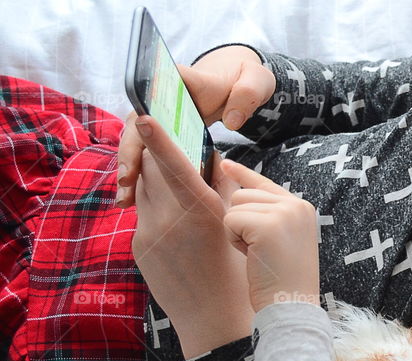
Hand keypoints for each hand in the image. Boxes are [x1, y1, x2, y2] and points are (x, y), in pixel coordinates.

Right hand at [117, 45, 275, 205]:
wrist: (236, 83)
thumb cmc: (246, 81)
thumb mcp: (255, 82)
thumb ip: (246, 95)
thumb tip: (232, 121)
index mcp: (183, 79)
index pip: (154, 91)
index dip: (144, 113)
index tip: (142, 131)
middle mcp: (163, 96)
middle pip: (137, 123)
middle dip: (129, 151)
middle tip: (127, 179)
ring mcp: (160, 115)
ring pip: (136, 142)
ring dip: (128, 169)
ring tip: (126, 200)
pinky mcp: (163, 131)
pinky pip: (145, 153)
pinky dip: (138, 174)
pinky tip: (132, 200)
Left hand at [132, 115, 254, 358]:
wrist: (217, 323)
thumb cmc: (240, 275)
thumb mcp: (238, 229)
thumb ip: (223, 191)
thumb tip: (214, 160)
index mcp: (199, 213)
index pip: (174, 165)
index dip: (158, 138)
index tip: (144, 115)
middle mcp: (169, 221)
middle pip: (153, 172)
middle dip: (159, 155)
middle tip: (169, 139)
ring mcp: (149, 235)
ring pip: (145, 192)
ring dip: (158, 181)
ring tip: (177, 184)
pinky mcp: (139, 249)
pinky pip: (145, 216)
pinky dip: (158, 208)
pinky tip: (178, 224)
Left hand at [220, 159, 319, 312]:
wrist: (292, 307)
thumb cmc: (282, 282)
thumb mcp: (281, 240)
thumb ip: (268, 216)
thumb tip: (235, 191)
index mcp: (302, 208)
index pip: (265, 183)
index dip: (243, 174)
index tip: (226, 164)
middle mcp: (296, 205)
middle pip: (243, 195)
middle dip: (241, 223)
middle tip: (259, 251)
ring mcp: (284, 213)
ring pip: (235, 207)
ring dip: (237, 233)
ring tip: (259, 256)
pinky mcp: (267, 224)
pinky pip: (230, 220)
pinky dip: (235, 241)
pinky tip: (253, 257)